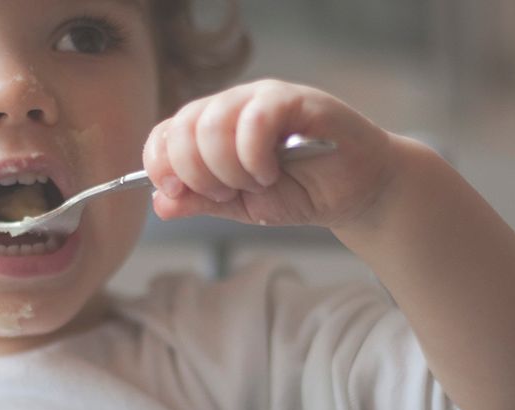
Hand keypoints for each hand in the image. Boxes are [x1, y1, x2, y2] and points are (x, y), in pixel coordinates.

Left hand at [143, 79, 397, 229]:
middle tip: (225, 193)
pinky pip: (256, 118)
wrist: (355, 192)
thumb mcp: (241, 206)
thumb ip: (201, 201)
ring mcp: (262, 99)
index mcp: (212, 127)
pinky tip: (269, 171)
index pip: (165, 133)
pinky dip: (254, 154)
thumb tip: (160, 203)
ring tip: (255, 183)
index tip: (176, 192)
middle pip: (183, 126)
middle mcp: (233, 105)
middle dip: (194, 172)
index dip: (159, 165)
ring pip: (213, 121)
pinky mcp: (295, 100)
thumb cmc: (301, 192)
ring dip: (226, 167)